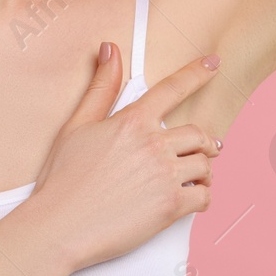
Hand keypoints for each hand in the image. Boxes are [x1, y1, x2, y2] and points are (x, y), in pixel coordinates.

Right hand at [26, 41, 222, 273]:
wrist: (60, 226)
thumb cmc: (63, 178)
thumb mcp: (77, 125)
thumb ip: (100, 87)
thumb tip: (110, 48)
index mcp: (132, 122)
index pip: (172, 89)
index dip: (197, 73)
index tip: (215, 63)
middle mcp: (153, 145)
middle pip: (198, 134)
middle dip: (204, 142)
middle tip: (206, 150)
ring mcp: (164, 176)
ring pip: (205, 164)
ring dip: (204, 170)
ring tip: (197, 177)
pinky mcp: (171, 206)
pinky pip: (204, 196)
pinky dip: (203, 196)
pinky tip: (192, 198)